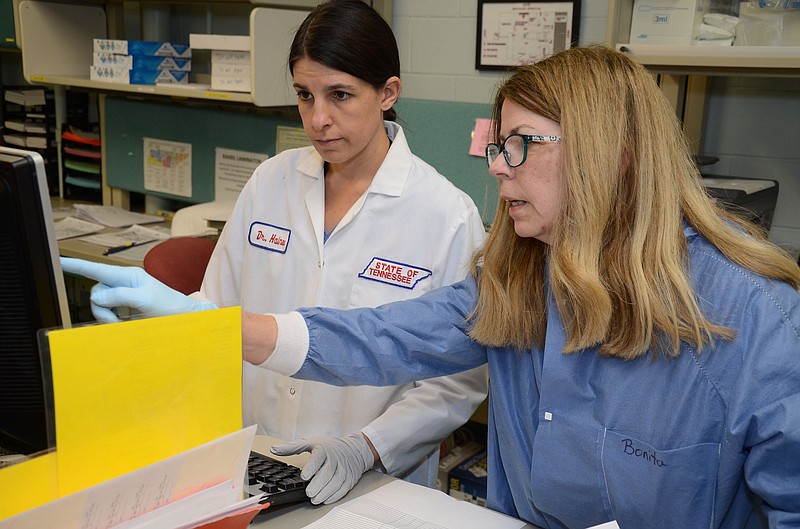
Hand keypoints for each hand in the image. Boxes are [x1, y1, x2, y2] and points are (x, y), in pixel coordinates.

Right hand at [60, 257, 216, 322]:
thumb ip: (120, 296)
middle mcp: (124, 282)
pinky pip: (107, 312)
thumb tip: (95, 297)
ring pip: (100, 305)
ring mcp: (124, 294)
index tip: (59, 262)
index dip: (76, 266)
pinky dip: (112, 320)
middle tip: (117, 321)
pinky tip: (125, 323)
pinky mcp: (125, 306)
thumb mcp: (145, 300)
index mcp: (128, 275)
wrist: (184, 318)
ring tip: (124, 323)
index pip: (97, 270)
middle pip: (96, 293)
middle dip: (101, 310)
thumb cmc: (169, 307)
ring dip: (107, 317)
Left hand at [270, 433, 373, 504]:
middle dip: (318, 484)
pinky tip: (325, 499)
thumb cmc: (329, 447)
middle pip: (328, 472)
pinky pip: (343, 488)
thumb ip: (292, 447)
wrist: (353, 450)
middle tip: (309, 492)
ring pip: (336, 482)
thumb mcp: (310, 442)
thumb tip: (274, 449)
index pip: (318, 458)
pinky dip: (334, 496)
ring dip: (325, 492)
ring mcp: (344, 469)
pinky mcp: (349, 478)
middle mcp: (335, 459)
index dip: (311, 467)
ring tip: (314, 499)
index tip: (304, 476)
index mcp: (324, 449)